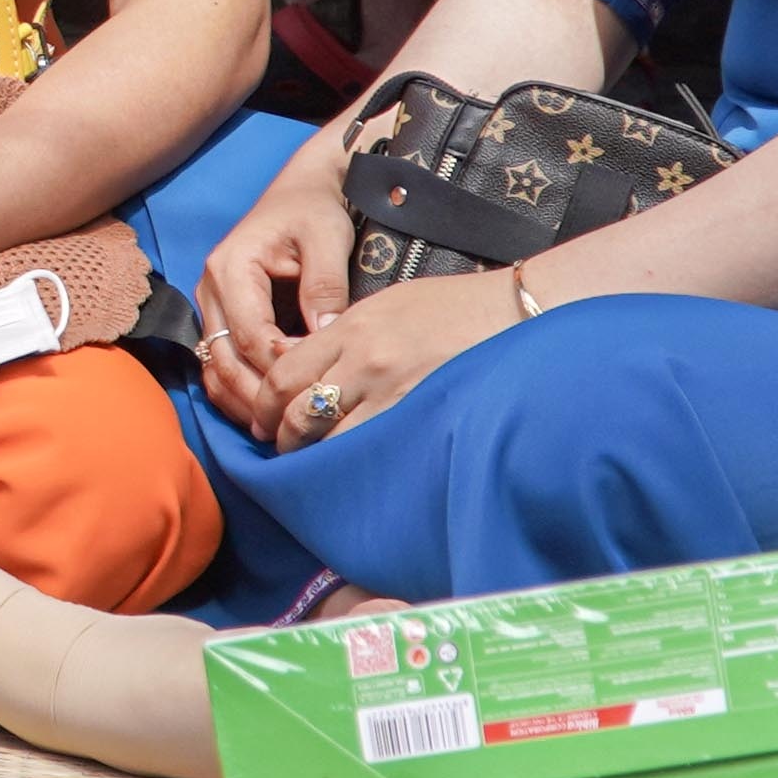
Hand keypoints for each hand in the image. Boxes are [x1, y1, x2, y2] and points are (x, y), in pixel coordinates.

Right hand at [192, 132, 364, 409]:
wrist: (303, 188)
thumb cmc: (315, 211)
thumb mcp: (327, 239)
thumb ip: (324, 288)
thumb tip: (324, 339)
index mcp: (231, 267)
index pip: (250, 334)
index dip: (280, 366)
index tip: (315, 384)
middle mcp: (210, 289)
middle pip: (223, 360)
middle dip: (258, 396)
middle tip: (296, 424)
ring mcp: (209, 305)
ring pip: (214, 368)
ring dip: (242, 401)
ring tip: (279, 428)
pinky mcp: (219, 317)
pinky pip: (217, 365)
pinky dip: (236, 392)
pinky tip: (265, 411)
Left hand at [204, 265, 521, 452]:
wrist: (514, 310)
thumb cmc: (452, 307)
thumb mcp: (386, 306)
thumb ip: (344, 337)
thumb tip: (311, 374)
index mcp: (350, 328)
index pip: (284, 375)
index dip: (264, 407)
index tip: (263, 423)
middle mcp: (364, 360)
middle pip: (298, 413)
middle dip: (282, 439)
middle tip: (281, 451)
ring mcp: (394, 392)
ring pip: (330, 440)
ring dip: (314, 458)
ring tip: (314, 466)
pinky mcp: (422, 416)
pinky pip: (373, 450)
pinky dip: (355, 464)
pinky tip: (354, 471)